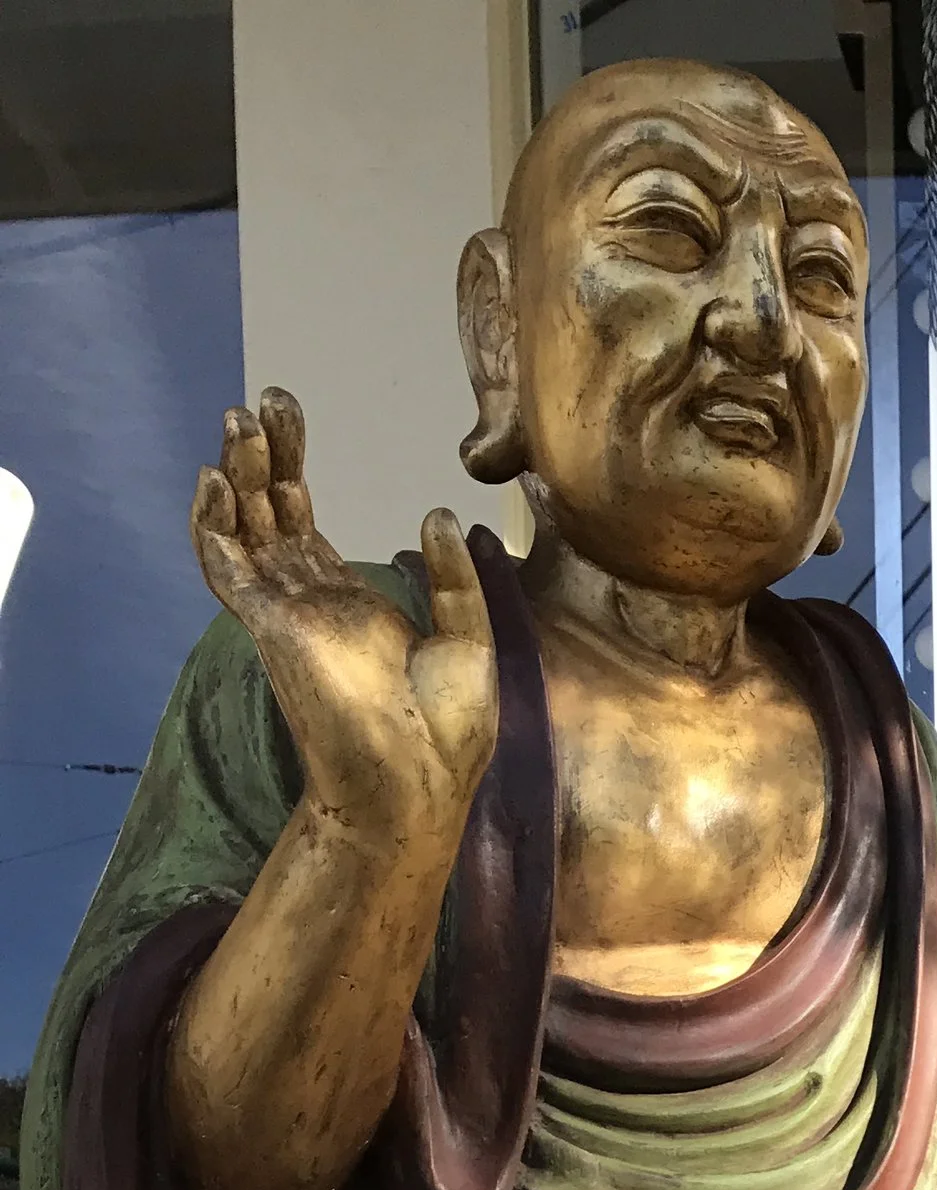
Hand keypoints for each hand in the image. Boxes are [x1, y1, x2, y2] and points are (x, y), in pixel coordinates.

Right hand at [192, 389, 496, 855]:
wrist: (420, 786)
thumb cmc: (446, 734)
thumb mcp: (467, 639)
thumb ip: (452, 577)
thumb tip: (437, 511)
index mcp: (349, 606)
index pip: (303, 525)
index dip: (290, 470)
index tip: (288, 416)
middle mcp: (309, 603)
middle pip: (270, 513)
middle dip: (265, 457)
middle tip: (266, 401)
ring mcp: (287, 613)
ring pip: (244, 530)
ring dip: (236, 476)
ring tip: (239, 420)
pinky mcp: (272, 627)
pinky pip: (227, 569)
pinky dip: (213, 525)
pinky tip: (215, 478)